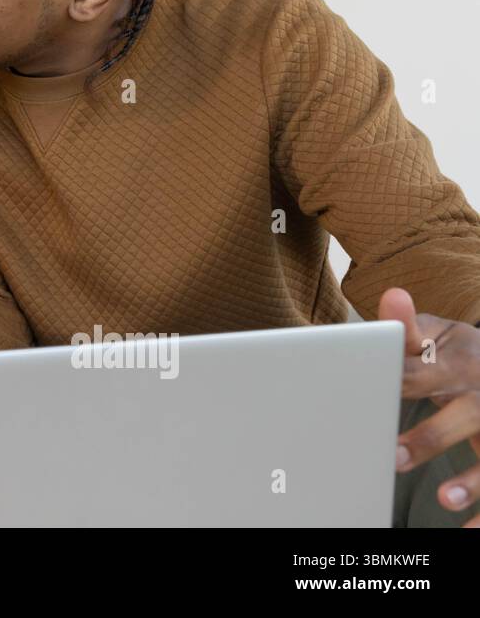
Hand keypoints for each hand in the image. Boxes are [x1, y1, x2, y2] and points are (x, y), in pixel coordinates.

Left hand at [380, 287, 479, 524]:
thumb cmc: (460, 357)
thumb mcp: (441, 335)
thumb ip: (409, 328)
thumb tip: (393, 296)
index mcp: (460, 363)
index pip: (421, 374)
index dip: (393, 385)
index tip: (362, 399)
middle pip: (464, 416)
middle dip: (429, 437)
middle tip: (390, 457)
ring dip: (473, 479)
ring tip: (444, 497)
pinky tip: (467, 534)